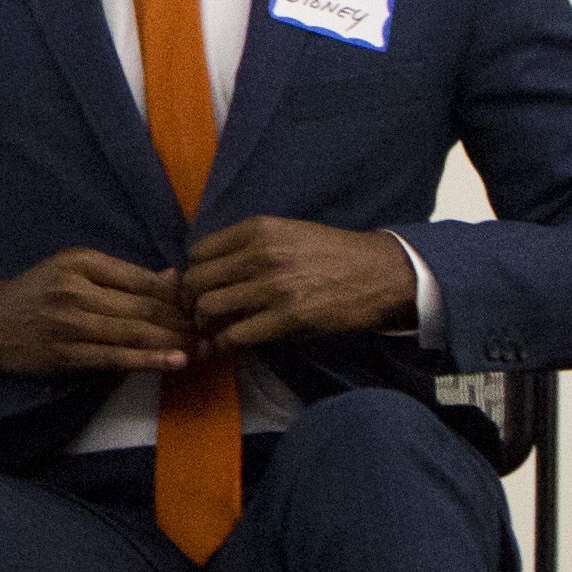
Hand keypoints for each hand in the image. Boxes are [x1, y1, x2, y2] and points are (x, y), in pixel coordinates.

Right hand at [0, 248, 196, 379]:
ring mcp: (72, 324)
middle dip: (183, 321)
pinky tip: (173, 362)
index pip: (143, 279)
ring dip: (173, 343)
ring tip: (203, 349)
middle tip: (213, 332)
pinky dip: (148, 360)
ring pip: (134, 333)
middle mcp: (78, 290)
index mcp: (83, 263)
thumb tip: (173, 277)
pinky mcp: (67, 353)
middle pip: (143, 306)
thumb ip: (120, 274)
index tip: (204, 305)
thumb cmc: (36, 291)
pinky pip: (115, 357)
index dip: (178, 294)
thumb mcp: (73, 268)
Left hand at [184, 217, 419, 350]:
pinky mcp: (287, 318)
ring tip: (216, 329)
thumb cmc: (331, 253)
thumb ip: (249, 246)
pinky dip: (227, 343)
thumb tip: (210, 268)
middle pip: (195, 281)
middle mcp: (260, 254)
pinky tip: (233, 343)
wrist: (378, 273)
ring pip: (209, 308)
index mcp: (258, 229)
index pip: (198, 252)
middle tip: (202, 314)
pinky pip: (235, 335)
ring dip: (206, 324)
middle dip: (193, 301)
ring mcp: (272, 287)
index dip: (196, 273)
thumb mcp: (288, 233)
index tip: (205, 286)